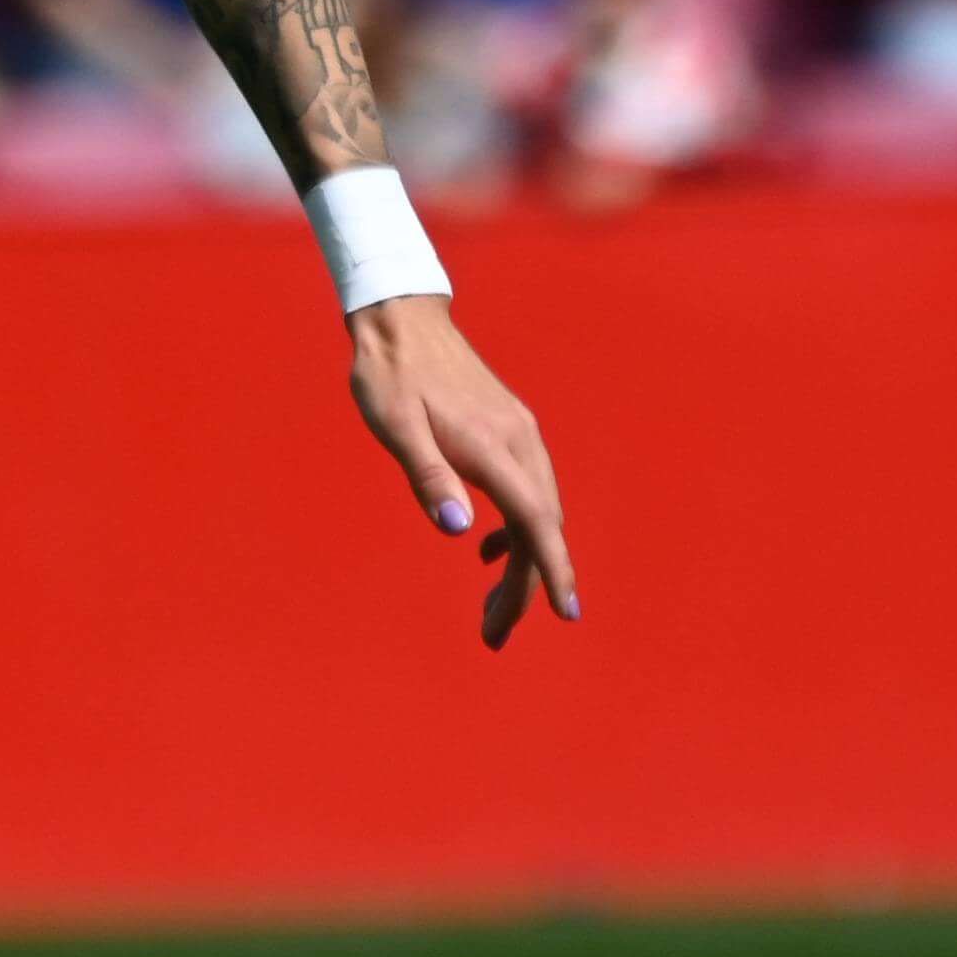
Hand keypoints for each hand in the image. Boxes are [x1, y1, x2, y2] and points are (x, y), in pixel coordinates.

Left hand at [345, 293, 580, 649]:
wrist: (402, 320)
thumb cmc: (390, 376)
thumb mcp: (397, 427)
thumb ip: (427, 477)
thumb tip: (459, 529)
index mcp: (493, 447)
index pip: (535, 521)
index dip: (552, 570)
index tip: (566, 613)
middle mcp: (519, 442)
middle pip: (539, 527)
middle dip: (526, 587)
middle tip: (493, 635)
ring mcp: (519, 435)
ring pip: (536, 513)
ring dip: (521, 564)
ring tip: (490, 611)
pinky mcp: (509, 432)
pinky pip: (526, 493)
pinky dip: (515, 530)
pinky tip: (486, 549)